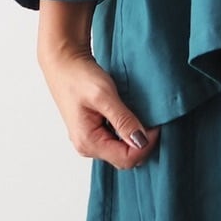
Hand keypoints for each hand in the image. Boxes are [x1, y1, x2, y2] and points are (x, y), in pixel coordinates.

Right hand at [39, 45, 160, 169]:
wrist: (64, 61)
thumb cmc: (78, 76)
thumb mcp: (104, 96)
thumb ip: (123, 120)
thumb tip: (141, 141)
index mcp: (88, 142)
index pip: (126, 159)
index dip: (146, 144)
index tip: (156, 124)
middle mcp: (87, 146)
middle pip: (124, 158)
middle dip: (142, 143)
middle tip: (153, 120)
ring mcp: (89, 139)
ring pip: (121, 149)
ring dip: (135, 136)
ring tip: (143, 116)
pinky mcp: (93, 130)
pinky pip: (115, 139)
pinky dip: (127, 130)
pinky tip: (131, 116)